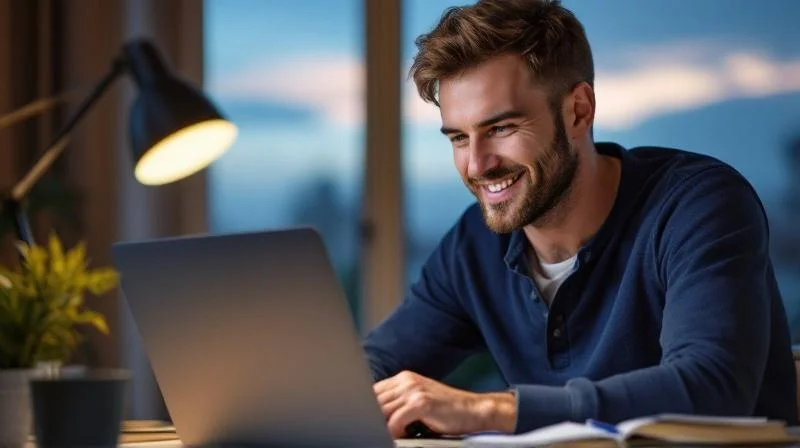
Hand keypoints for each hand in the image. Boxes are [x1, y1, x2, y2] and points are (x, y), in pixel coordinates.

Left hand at [373, 370, 516, 437]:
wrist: (474, 410)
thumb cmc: (447, 411)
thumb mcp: (419, 401)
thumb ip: (399, 403)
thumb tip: (376, 417)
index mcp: (404, 378)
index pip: (373, 391)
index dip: (367, 408)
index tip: (365, 422)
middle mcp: (407, 380)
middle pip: (374, 401)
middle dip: (373, 419)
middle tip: (374, 432)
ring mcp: (413, 390)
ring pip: (382, 412)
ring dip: (384, 427)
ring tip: (396, 435)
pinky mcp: (421, 403)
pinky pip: (395, 421)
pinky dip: (396, 432)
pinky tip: (407, 435)